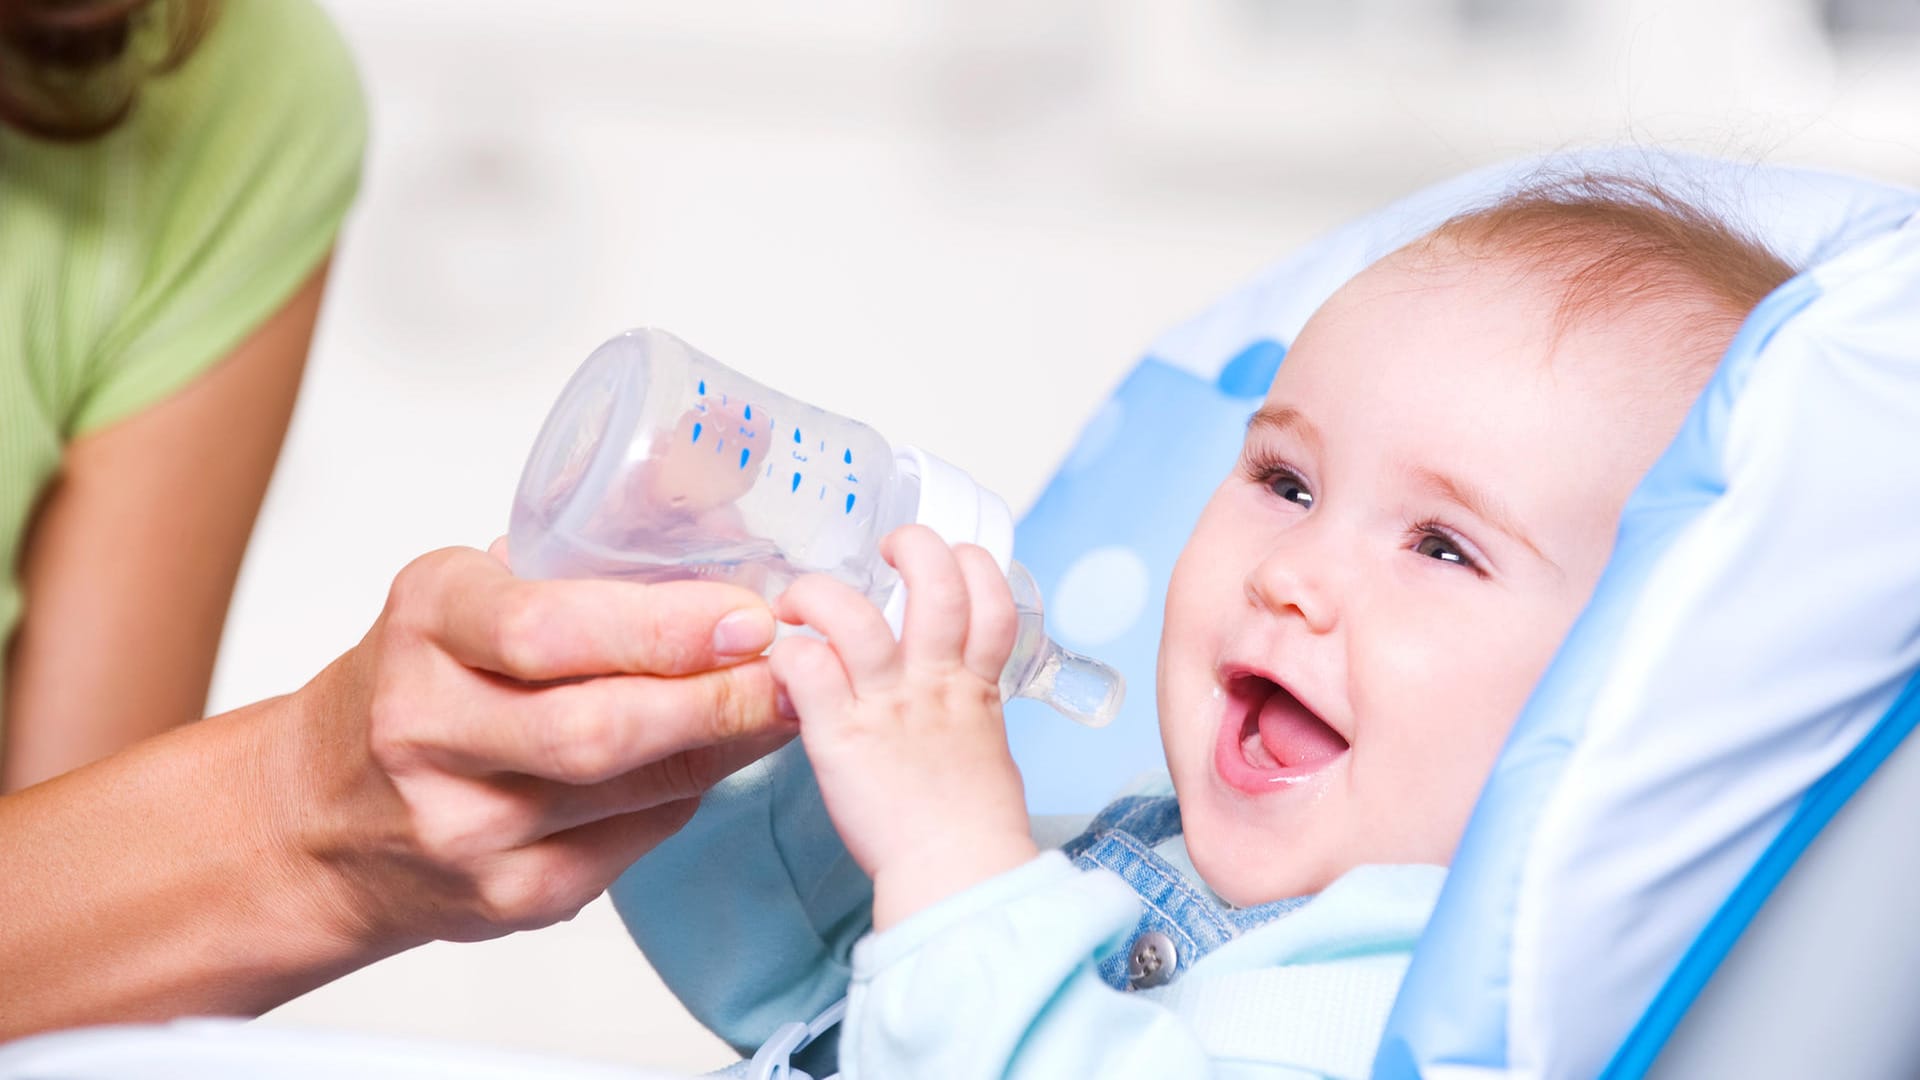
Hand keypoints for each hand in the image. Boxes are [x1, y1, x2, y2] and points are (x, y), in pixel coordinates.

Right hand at [275, 539, 796, 953]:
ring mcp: (464, 826)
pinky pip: (635, 842)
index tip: (750, 616)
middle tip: (792, 670)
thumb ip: (583, 568)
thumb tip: (733, 540)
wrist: (318, 818)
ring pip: (631, 790)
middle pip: (599, 728)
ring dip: (725, 745)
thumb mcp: (471, 594)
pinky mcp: (506, 896)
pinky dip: (689, 795)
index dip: (666, 627)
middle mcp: (428, 728)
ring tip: (779, 703)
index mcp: (427, 624)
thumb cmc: (417, 683)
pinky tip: (713, 759)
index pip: (547, 631)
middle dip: (717, 699)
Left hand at [770, 525, 1038, 929]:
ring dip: (820, 593)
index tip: (944, 563)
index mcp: (975, 682)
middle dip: (913, 546)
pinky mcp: (840, 735)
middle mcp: (935, 680)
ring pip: (856, 615)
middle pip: (937, 580)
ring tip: (803, 600)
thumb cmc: (971, 822)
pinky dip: (788, 652)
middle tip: (883, 552)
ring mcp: (887, 703)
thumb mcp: (985, 744)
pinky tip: (780, 660)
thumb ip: (965, 705)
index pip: (991, 594)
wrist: (958, 873)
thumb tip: (951, 694)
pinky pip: (806, 668)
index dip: (970, 562)